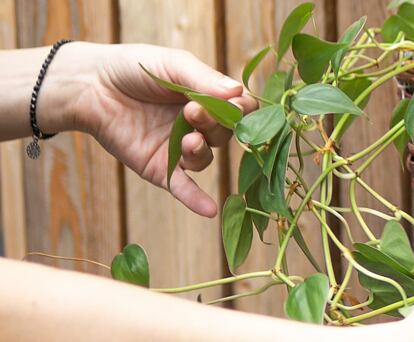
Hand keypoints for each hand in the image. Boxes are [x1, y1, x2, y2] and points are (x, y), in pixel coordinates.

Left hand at [57, 42, 256, 216]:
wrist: (89, 86)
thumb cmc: (133, 68)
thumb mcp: (173, 65)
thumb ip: (204, 79)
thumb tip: (239, 92)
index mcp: (208, 99)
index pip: (241, 110)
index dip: (241, 110)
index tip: (232, 104)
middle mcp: (198, 126)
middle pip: (225, 135)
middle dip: (215, 125)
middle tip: (193, 112)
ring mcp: (179, 148)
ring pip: (205, 159)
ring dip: (201, 152)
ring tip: (188, 141)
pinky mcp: (159, 167)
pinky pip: (183, 187)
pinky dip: (196, 200)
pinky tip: (209, 210)